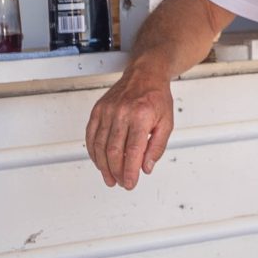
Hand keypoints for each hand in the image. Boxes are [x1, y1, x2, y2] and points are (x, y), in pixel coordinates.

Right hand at [86, 68, 175, 188]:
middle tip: (121, 183)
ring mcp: (107, 111)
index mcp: (141, 116)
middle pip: (113, 151)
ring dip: (103, 166)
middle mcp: (122, 113)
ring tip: (110, 178)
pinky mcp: (98, 110)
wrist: (145, 74)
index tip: (130, 183)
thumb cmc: (156, 97)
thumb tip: (146, 167)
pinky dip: (93, 152)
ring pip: (100, 146)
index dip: (130, 171)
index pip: (133, 151)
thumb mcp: (167, 123)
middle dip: (117, 172)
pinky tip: (99, 162)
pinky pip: (91, 135)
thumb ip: (157, 147)